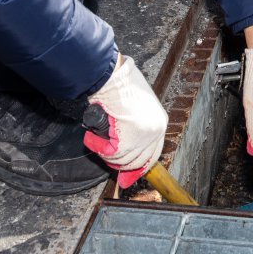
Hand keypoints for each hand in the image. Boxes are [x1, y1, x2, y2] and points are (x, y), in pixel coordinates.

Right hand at [82, 55, 166, 187]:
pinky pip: (112, 154)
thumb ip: (132, 126)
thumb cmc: (119, 84)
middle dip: (119, 164)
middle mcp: (156, 130)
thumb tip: (122, 149)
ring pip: (123, 160)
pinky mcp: (130, 138)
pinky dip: (99, 148)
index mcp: (159, 121)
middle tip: (104, 155)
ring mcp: (145, 136)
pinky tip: (93, 137)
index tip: (127, 177)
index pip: (152, 153)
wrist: (111, 76)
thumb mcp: (133, 106)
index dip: (138, 167)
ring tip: (96, 139)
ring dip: (106, 153)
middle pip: (138, 161)